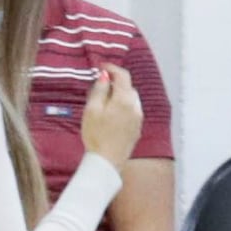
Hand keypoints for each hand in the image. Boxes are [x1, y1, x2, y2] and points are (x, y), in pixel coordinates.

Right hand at [60, 63, 140, 183]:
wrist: (106, 163)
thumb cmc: (96, 136)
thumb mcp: (92, 109)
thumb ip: (99, 89)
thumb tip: (104, 76)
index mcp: (124, 99)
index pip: (122, 75)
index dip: (112, 68)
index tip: (102, 67)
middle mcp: (135, 107)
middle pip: (128, 87)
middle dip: (116, 83)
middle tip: (100, 86)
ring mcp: (138, 119)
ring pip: (131, 99)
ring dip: (120, 96)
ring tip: (105, 102)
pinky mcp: (137, 130)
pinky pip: (132, 112)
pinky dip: (123, 108)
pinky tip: (112, 116)